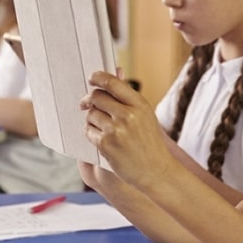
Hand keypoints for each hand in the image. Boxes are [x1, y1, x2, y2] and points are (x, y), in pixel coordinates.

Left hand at [80, 71, 173, 189]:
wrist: (156, 170)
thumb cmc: (149, 141)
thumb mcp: (145, 115)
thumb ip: (128, 96)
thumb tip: (116, 71)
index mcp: (139, 104)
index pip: (112, 83)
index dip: (98, 78)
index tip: (92, 79)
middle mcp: (128, 115)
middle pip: (97, 97)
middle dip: (89, 100)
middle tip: (86, 104)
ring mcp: (116, 130)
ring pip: (90, 114)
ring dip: (91, 118)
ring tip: (102, 127)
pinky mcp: (106, 144)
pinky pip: (89, 131)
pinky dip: (91, 133)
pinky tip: (102, 139)